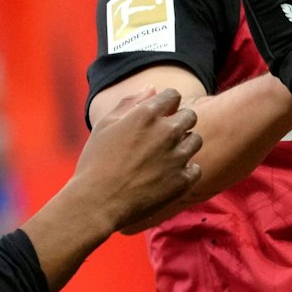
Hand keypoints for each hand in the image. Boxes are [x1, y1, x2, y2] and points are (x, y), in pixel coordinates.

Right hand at [70, 88, 200, 231]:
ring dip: (184, 144)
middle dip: (179, 121)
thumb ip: (130, 103)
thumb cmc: (96, 162)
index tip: (161, 114)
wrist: (97, 202)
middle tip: (163, 136)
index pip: (173, 95)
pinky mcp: (182, 180)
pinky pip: (196, 168)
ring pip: (196, 140)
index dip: (167, 103)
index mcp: (147, 115)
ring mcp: (177, 157)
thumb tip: (151, 89)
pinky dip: (185, 170)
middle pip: (190, 115)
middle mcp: (167, 132)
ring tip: (164, 156)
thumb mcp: (105, 126)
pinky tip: (168, 175)